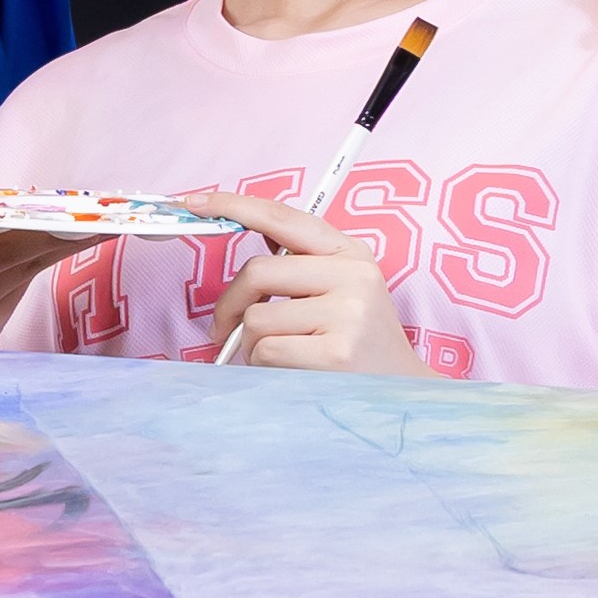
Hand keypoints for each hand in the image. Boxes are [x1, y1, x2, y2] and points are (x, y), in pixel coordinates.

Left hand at [191, 193, 422, 376]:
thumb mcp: (342, 289)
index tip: (196, 202)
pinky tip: (290, 372)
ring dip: (250, 344)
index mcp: (351, 252)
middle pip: (257, 272)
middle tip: (222, 328)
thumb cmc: (358, 342)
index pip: (282, 217)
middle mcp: (354, 275)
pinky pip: (266, 350)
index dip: (234, 205)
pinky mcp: (336, 352)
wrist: (401, 394)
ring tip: (277, 356)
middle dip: (229, 304)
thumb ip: (301, 263)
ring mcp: (348, 313)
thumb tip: (245, 228)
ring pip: (256, 318)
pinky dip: (262, 365)